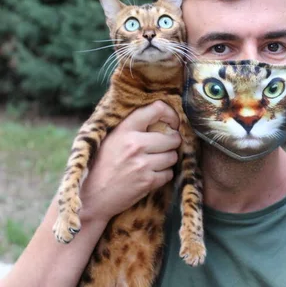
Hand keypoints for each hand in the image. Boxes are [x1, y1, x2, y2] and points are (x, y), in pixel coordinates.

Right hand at [79, 100, 180, 222]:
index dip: (171, 115)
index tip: (172, 123)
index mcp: (124, 129)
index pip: (157, 109)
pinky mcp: (147, 182)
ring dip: (167, 160)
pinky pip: (169, 174)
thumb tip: (158, 117)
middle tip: (165, 146)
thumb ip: (130, 127)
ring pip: (173, 156)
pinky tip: (150, 175)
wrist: (90, 197)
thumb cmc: (99, 166)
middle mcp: (135, 144)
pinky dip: (163, 175)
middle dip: (172, 142)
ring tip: (155, 162)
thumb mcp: (109, 139)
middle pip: (173, 138)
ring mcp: (142, 164)